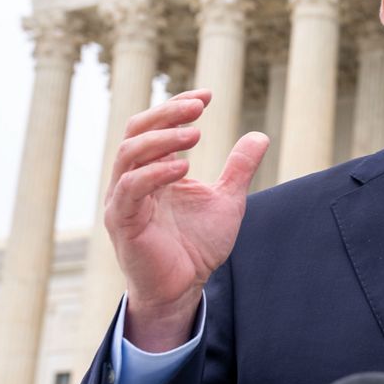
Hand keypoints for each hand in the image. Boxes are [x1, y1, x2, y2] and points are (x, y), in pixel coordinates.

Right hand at [103, 89, 268, 350]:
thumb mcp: (227, 200)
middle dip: (167, 113)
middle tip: (199, 106)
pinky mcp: (122, 223)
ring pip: (128, 154)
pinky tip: (182, 166)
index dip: (177, 105)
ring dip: (161, 139)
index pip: (155, 125)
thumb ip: (239, 169)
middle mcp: (132, 179)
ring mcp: (123, 200)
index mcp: (153, 170)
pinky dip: (153, 173)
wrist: (183, 288)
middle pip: (136, 131)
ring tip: (196, 135)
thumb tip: (260, 135)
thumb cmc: (197, 246)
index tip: (207, 95)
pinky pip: (129, 189)